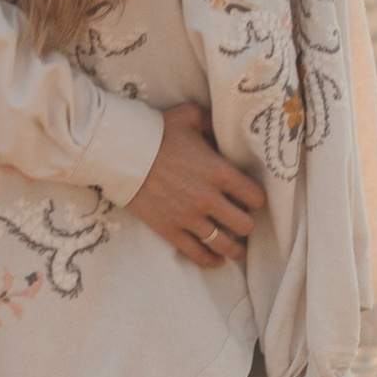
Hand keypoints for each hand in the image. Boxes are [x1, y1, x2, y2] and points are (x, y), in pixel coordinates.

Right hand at [123, 103, 266, 270]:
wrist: (120, 152)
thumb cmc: (156, 131)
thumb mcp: (191, 116)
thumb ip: (213, 123)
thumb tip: (225, 131)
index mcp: (219, 172)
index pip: (256, 197)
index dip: (256, 199)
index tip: (250, 198)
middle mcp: (208, 199)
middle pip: (245, 225)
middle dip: (247, 224)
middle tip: (242, 220)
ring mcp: (188, 217)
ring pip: (224, 245)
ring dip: (235, 248)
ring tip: (237, 247)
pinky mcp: (170, 230)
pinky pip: (197, 253)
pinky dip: (211, 259)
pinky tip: (218, 259)